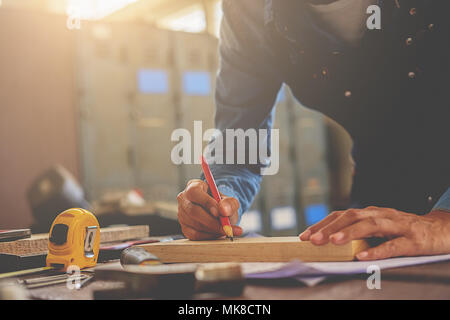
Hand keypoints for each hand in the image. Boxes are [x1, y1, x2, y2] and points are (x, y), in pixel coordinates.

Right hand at [177, 179, 241, 239]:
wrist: (220, 214)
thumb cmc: (222, 205)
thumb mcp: (230, 201)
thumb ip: (230, 204)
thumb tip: (224, 210)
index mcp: (193, 186)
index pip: (194, 192)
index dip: (206, 202)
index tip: (219, 213)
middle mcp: (184, 199)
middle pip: (193, 211)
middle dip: (211, 221)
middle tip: (226, 227)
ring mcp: (182, 214)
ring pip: (195, 224)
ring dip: (213, 230)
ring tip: (227, 230)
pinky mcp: (184, 228)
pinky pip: (195, 235)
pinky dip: (209, 236)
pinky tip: (219, 234)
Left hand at [299, 206, 449, 259]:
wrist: (441, 229)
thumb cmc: (403, 230)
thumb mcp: (378, 227)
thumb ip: (358, 231)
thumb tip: (329, 242)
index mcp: (370, 213)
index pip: (341, 215)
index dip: (322, 224)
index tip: (304, 235)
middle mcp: (381, 215)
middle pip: (351, 217)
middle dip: (330, 228)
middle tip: (312, 240)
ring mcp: (397, 225)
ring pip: (370, 226)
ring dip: (349, 233)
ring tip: (333, 242)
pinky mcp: (413, 240)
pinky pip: (393, 245)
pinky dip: (377, 250)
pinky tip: (363, 256)